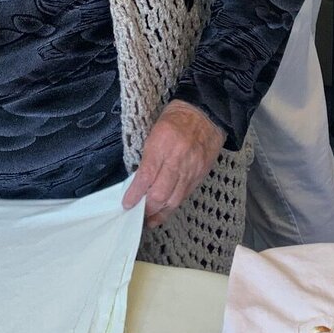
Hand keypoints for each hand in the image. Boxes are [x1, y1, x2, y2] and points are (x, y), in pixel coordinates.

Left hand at [122, 100, 225, 228]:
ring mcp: (191, 169)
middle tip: (137, 215)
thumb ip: (149, 156)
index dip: (135, 194)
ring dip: (160, 213)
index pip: (146, 176)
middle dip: (147, 209)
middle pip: (161, 194)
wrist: (206, 112)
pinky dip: (173, 206)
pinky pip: (184, 195)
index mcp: (162, 143)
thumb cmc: (177, 118)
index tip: (127, 204)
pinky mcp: (200, 175)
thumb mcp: (156, 130)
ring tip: (149, 220)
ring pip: (174, 200)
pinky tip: (165, 210)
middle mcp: (177, 158)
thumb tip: (139, 180)